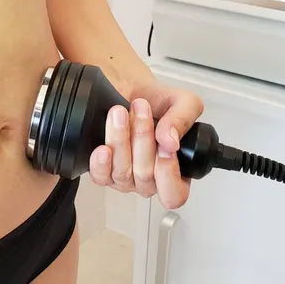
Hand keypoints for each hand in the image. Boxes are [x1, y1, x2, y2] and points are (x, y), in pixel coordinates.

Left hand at [88, 80, 203, 209]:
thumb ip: (183, 119)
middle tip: (140, 109)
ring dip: (121, 140)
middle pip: (146, 177)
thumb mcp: (182, 101)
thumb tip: (171, 142)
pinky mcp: (104, 171)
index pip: (174, 193)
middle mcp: (151, 179)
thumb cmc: (156, 100)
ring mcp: (126, 177)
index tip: (164, 144)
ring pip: (123, 172)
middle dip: (142, 139)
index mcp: (176, 170)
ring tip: (120, 112)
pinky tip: (103, 147)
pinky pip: (101, 176)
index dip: (169, 172)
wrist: (130, 90)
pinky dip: (101, 162)